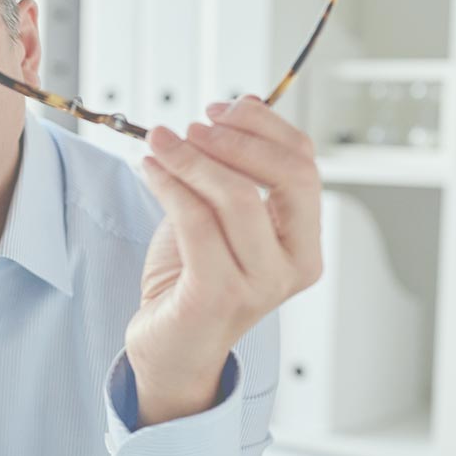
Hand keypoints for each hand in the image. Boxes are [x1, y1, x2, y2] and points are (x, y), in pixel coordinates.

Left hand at [125, 95, 323, 424]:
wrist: (169, 347)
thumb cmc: (193, 279)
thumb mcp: (220, 218)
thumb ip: (235, 173)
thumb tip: (234, 109)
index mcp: (304, 242)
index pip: (305, 165)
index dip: (265, 127)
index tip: (222, 107)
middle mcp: (293, 265)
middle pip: (288, 176)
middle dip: (235, 139)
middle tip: (190, 125)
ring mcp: (261, 284)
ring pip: (239, 197)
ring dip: (193, 158)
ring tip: (160, 142)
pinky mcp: (219, 296)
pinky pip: (197, 223)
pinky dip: (170, 186)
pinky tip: (150, 170)